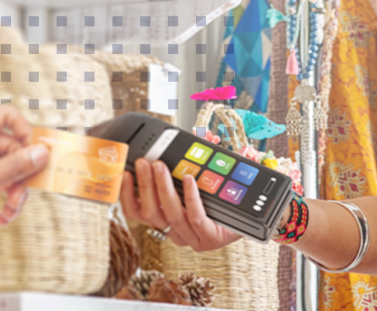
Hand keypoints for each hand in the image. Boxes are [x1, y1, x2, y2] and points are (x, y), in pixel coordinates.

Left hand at [0, 106, 49, 239]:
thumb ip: (12, 167)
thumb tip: (41, 153)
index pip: (6, 116)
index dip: (26, 132)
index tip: (38, 153)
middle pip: (13, 145)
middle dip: (21, 172)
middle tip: (24, 191)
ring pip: (12, 165)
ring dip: (17, 188)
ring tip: (12, 207)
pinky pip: (4, 180)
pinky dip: (8, 196)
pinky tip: (5, 214)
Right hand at [120, 157, 242, 251]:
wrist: (253, 214)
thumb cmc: (220, 195)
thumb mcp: (196, 177)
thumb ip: (181, 165)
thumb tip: (173, 139)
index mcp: (166, 221)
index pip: (137, 213)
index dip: (126, 194)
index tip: (123, 173)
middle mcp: (175, 232)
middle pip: (150, 212)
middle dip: (145, 184)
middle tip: (144, 162)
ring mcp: (191, 238)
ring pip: (170, 214)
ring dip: (163, 188)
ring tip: (161, 166)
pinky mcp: (208, 238)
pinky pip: (194, 216)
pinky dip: (189, 197)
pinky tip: (189, 179)